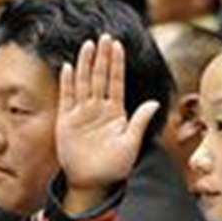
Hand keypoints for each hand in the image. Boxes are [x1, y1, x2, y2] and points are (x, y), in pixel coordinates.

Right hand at [56, 35, 159, 213]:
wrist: (93, 183)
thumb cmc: (114, 166)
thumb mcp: (132, 144)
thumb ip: (140, 122)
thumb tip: (155, 102)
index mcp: (116, 112)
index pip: (117, 81)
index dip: (117, 63)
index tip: (118, 45)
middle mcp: (99, 108)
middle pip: (101, 77)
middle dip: (103, 57)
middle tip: (105, 37)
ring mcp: (82, 113)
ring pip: (84, 82)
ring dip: (86, 64)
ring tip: (89, 45)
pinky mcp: (66, 122)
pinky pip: (67, 98)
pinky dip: (67, 82)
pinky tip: (68, 67)